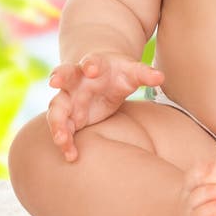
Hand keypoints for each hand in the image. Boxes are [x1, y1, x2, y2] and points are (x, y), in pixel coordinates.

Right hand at [46, 52, 164, 162]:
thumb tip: (160, 77)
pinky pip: (62, 129)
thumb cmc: (119, 73)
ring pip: (57, 108)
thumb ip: (144, 74)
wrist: (102, 78)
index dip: (90, 64)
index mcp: (94, 64)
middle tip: (54, 81)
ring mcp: (69, 98)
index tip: (91, 68)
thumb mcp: (132, 71)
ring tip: (62, 139)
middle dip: (58, 77)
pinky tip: (71, 155)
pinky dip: (64, 142)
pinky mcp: (69, 117)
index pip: (90, 60)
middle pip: (63, 75)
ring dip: (57, 123)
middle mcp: (76, 80)